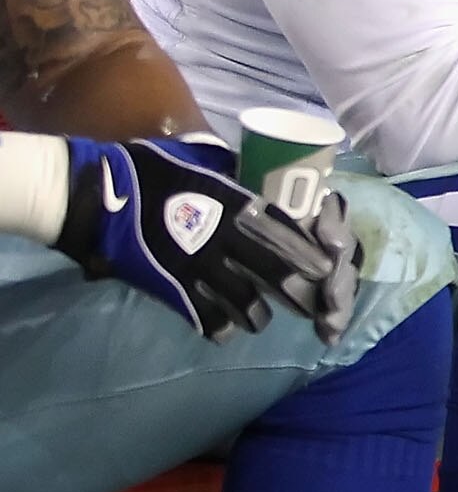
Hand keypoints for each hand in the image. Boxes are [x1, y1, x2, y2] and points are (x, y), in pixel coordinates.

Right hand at [56, 139, 357, 343]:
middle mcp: (221, 236)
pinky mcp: (171, 287)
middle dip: (299, 292)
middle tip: (315, 306)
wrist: (94, 197)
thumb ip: (229, 168)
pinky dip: (219, 327)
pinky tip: (225, 332)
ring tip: (261, 321)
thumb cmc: (146, 170)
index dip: (307, 249)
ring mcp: (196, 264)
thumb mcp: (197, 159)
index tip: (328, 264)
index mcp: (232, 201)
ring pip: (245, 300)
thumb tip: (255, 166)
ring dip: (258, 315)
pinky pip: (206, 316)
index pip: (282, 228)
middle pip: (274, 270)